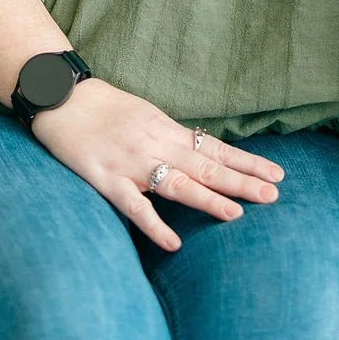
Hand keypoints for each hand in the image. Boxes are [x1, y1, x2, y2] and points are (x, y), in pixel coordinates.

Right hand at [31, 79, 283, 250]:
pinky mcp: (106, 179)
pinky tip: (173, 243)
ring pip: (178, 183)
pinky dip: (154, 225)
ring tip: (237, 213)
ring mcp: (132, 163)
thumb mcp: (145, 115)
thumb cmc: (103, 108)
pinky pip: (134, 206)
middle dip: (242, 180)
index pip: (216, 149)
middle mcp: (156, 144)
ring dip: (209, 199)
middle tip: (274, 194)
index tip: (277, 173)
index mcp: (168, 130)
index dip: (247, 162)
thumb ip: (170, 137)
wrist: (62, 96)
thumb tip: (201, 153)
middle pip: (206, 166)